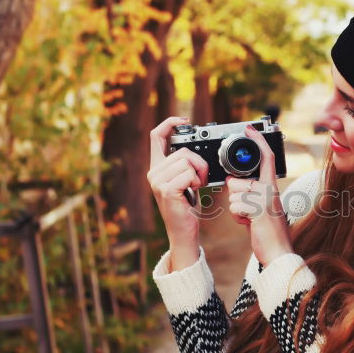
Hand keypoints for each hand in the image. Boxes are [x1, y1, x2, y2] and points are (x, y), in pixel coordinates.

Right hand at [147, 116, 208, 268]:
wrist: (184, 231)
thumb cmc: (187, 206)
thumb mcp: (184, 180)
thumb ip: (183, 164)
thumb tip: (192, 148)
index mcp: (157, 167)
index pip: (156, 136)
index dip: (169, 123)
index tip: (184, 121)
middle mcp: (153, 173)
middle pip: (182, 151)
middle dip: (199, 163)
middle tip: (200, 179)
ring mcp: (158, 181)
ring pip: (187, 161)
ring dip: (199, 174)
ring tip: (195, 187)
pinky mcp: (166, 190)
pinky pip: (189, 174)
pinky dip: (197, 182)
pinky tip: (193, 193)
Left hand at [225, 125, 293, 266]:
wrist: (279, 253)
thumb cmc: (269, 232)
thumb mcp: (262, 207)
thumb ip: (252, 193)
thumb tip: (234, 184)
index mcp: (272, 186)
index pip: (266, 158)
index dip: (257, 142)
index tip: (249, 129)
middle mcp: (270, 189)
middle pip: (237, 181)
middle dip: (236, 196)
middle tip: (249, 210)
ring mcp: (265, 199)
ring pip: (233, 194)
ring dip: (237, 209)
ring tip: (250, 219)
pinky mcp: (258, 210)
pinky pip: (235, 206)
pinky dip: (238, 218)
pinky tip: (249, 224)